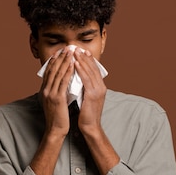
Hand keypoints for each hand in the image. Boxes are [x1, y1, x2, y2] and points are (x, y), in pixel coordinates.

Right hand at [39, 48, 74, 137]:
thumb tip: (61, 83)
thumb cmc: (57, 117)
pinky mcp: (57, 98)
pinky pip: (63, 82)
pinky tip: (72, 65)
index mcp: (45, 90)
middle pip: (53, 70)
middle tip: (67, 48)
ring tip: (71, 52)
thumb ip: (56, 91)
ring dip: (65, 61)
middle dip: (60, 58)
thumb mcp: (54, 101)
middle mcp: (46, 90)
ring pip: (58, 73)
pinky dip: (68, 72)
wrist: (56, 129)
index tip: (60, 52)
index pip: (49, 72)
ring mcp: (51, 93)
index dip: (54, 61)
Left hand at [74, 50, 118, 174]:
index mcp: (100, 87)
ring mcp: (98, 90)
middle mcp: (101, 87)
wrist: (90, 127)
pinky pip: (86, 79)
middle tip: (76, 47)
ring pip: (90, 71)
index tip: (80, 50)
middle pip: (92, 67)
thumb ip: (84, 88)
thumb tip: (76, 79)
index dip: (87, 59)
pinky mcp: (93, 95)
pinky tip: (75, 63)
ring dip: (82, 60)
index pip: (93, 69)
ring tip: (74, 51)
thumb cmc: (86, 114)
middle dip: (84, 56)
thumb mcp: (85, 98)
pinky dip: (81, 70)